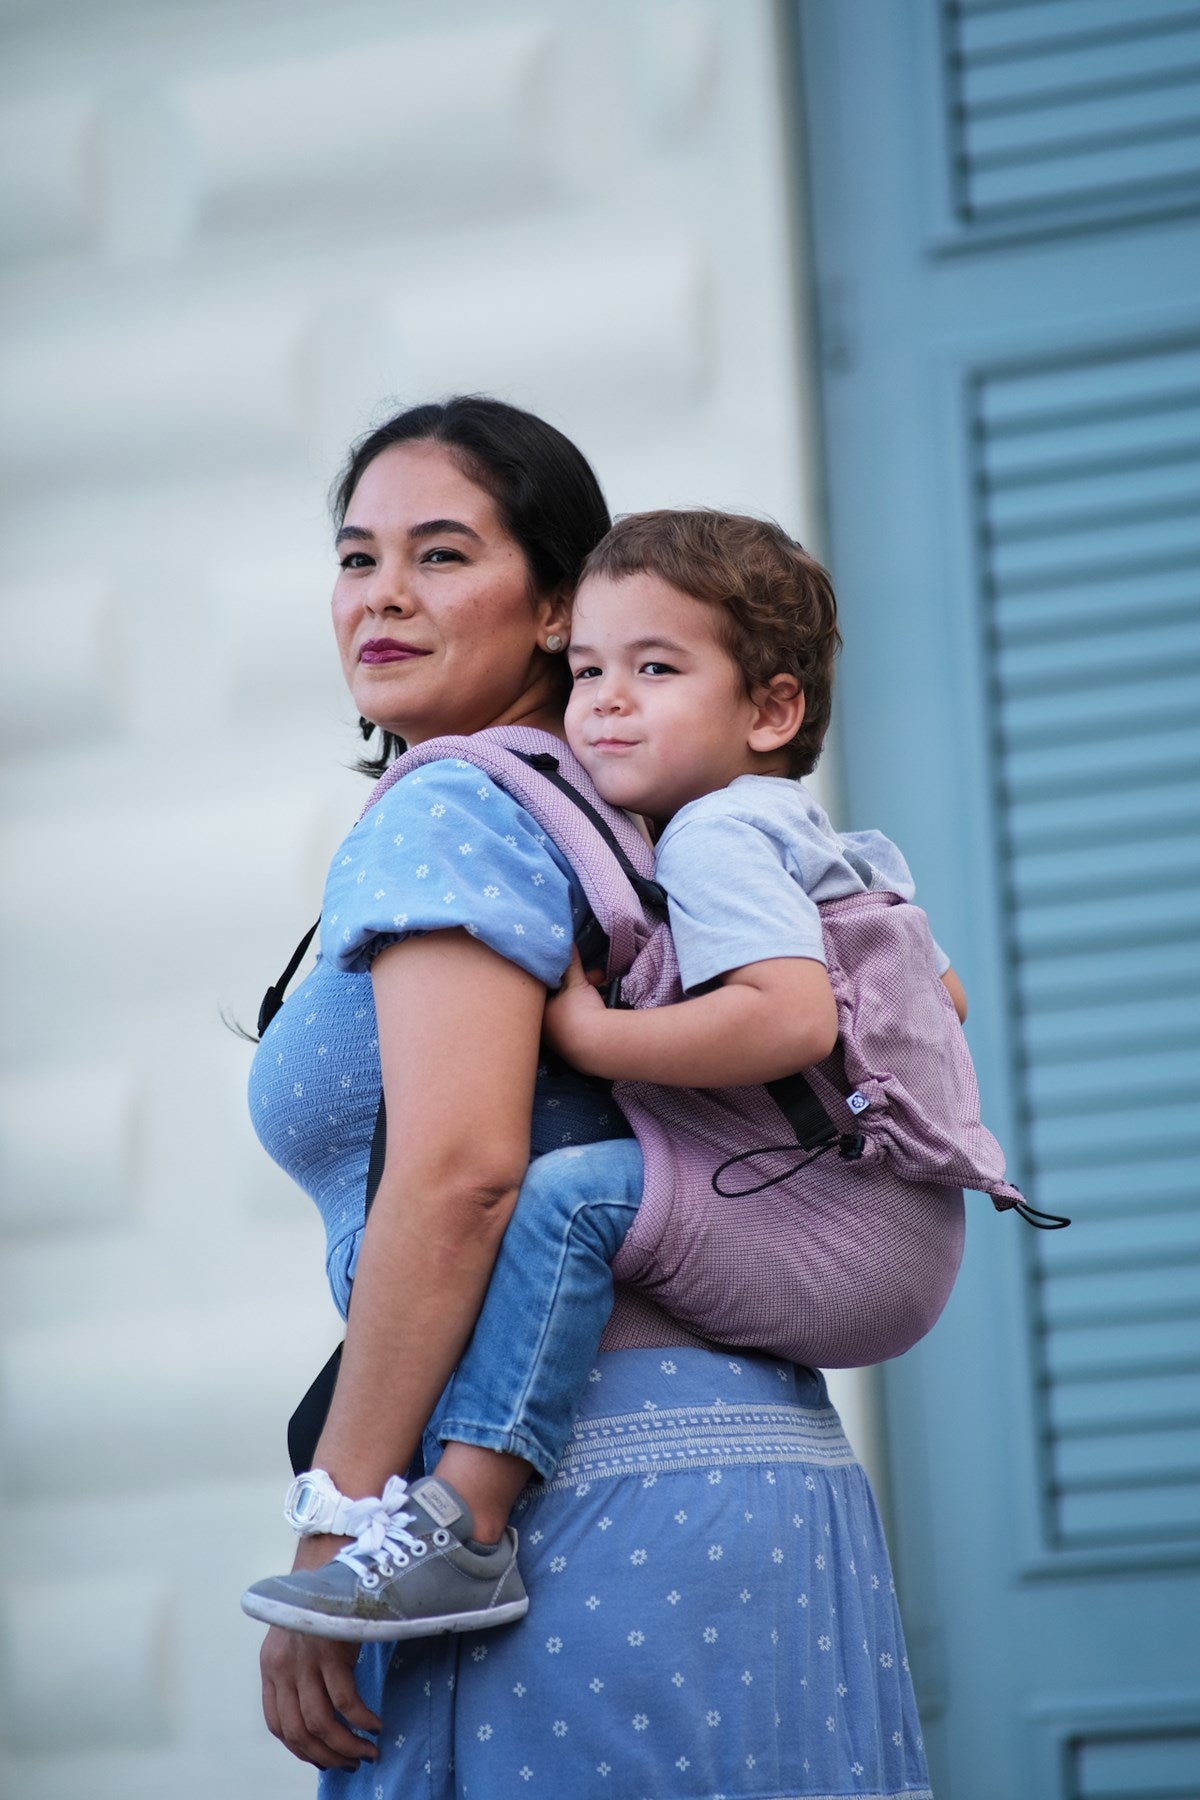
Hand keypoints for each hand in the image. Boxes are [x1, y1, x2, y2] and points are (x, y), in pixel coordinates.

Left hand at [258, 1535, 379, 1770]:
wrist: (333, 1556)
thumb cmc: (323, 1600)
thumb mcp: (299, 1637)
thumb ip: (301, 1671)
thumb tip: (321, 1715)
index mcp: (271, 1666)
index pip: (278, 1725)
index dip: (300, 1749)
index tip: (324, 1758)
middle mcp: (283, 1666)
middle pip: (299, 1731)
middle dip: (327, 1755)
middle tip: (352, 1763)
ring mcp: (307, 1659)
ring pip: (322, 1723)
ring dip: (347, 1745)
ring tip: (367, 1751)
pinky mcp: (332, 1649)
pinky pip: (347, 1702)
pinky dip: (363, 1720)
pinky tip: (377, 1724)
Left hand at [543, 947, 607, 1066]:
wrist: (597, 1045)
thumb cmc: (578, 1012)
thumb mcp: (576, 982)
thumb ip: (570, 964)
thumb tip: (566, 943)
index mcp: (540, 1014)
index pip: (548, 990)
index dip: (564, 977)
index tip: (578, 971)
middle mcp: (548, 1030)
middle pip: (564, 1002)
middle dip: (581, 987)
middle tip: (598, 978)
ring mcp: (563, 1042)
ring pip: (576, 1014)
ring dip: (591, 1000)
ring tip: (607, 988)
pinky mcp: (579, 1051)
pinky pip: (585, 1027)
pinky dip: (595, 1015)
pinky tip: (609, 1006)